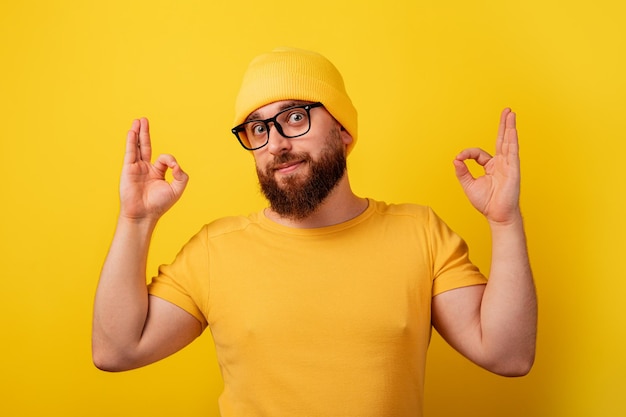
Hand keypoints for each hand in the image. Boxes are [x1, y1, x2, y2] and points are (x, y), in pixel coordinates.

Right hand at [119, 118, 188, 220]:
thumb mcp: (177, 189)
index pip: (164, 158)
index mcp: (157, 173)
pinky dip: (132, 142)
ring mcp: (136, 168)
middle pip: (146, 146)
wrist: (144, 214)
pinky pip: (130, 152)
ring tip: (137, 121)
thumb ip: (181, 175)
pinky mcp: (128, 169)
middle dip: (145, 133)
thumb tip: (176, 164)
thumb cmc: (159, 204)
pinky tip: (132, 131)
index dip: (170, 160)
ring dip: (137, 133)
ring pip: (137, 147)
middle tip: (144, 120)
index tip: (173, 167)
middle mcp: (146, 168)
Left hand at [453, 108, 520, 224]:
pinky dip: (512, 140)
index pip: (479, 153)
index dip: (467, 154)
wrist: (497, 215)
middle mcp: (501, 163)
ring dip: (509, 127)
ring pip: (509, 142)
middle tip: (507, 111)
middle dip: (503, 125)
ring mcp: (508, 165)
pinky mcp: (513, 169)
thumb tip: (455, 159)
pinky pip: (512, 152)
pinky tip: (513, 130)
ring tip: (511, 114)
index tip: (459, 158)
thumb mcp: (468, 185)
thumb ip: (462, 171)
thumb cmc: (486, 202)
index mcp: (491, 167)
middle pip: (502, 140)